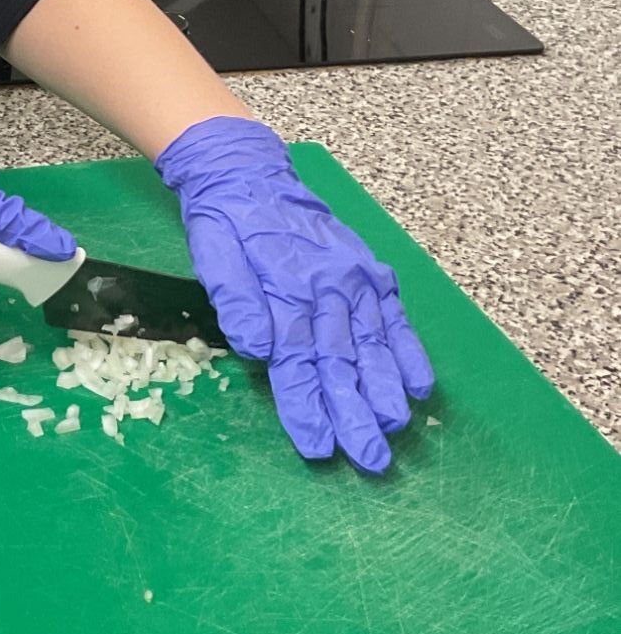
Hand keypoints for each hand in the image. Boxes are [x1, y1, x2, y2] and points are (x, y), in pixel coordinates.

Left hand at [155, 117, 435, 473]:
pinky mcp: (369, 271)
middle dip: (356, 413)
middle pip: (343, 361)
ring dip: (386, 389)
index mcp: (287, 290)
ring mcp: (355, 279)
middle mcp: (329, 288)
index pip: (298, 361)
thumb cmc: (228, 223)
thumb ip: (237, 301)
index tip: (319, 446)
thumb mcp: (214, 256)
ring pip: (374, 344)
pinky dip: (408, 350)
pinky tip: (420, 384)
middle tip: (370, 459)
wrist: (252, 174)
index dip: (308, 407)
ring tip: (397, 428)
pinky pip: (394, 316)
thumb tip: (258, 348)